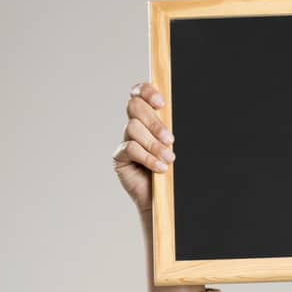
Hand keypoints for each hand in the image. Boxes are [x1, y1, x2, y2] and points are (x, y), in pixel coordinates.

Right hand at [112, 80, 174, 215]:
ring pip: (133, 128)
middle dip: (154, 122)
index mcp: (146, 118)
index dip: (146, 92)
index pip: (138, 94)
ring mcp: (125, 141)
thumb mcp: (171, 146)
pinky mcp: (120, 158)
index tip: (161, 104)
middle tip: (170, 140)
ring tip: (167, 159)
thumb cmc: (169, 172)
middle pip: (134, 107)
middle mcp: (133, 126)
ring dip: (153, 144)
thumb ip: (168, 130)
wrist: (161, 199)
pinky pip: (130, 149)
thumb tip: (170, 114)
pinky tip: (159, 168)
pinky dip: (147, 157)